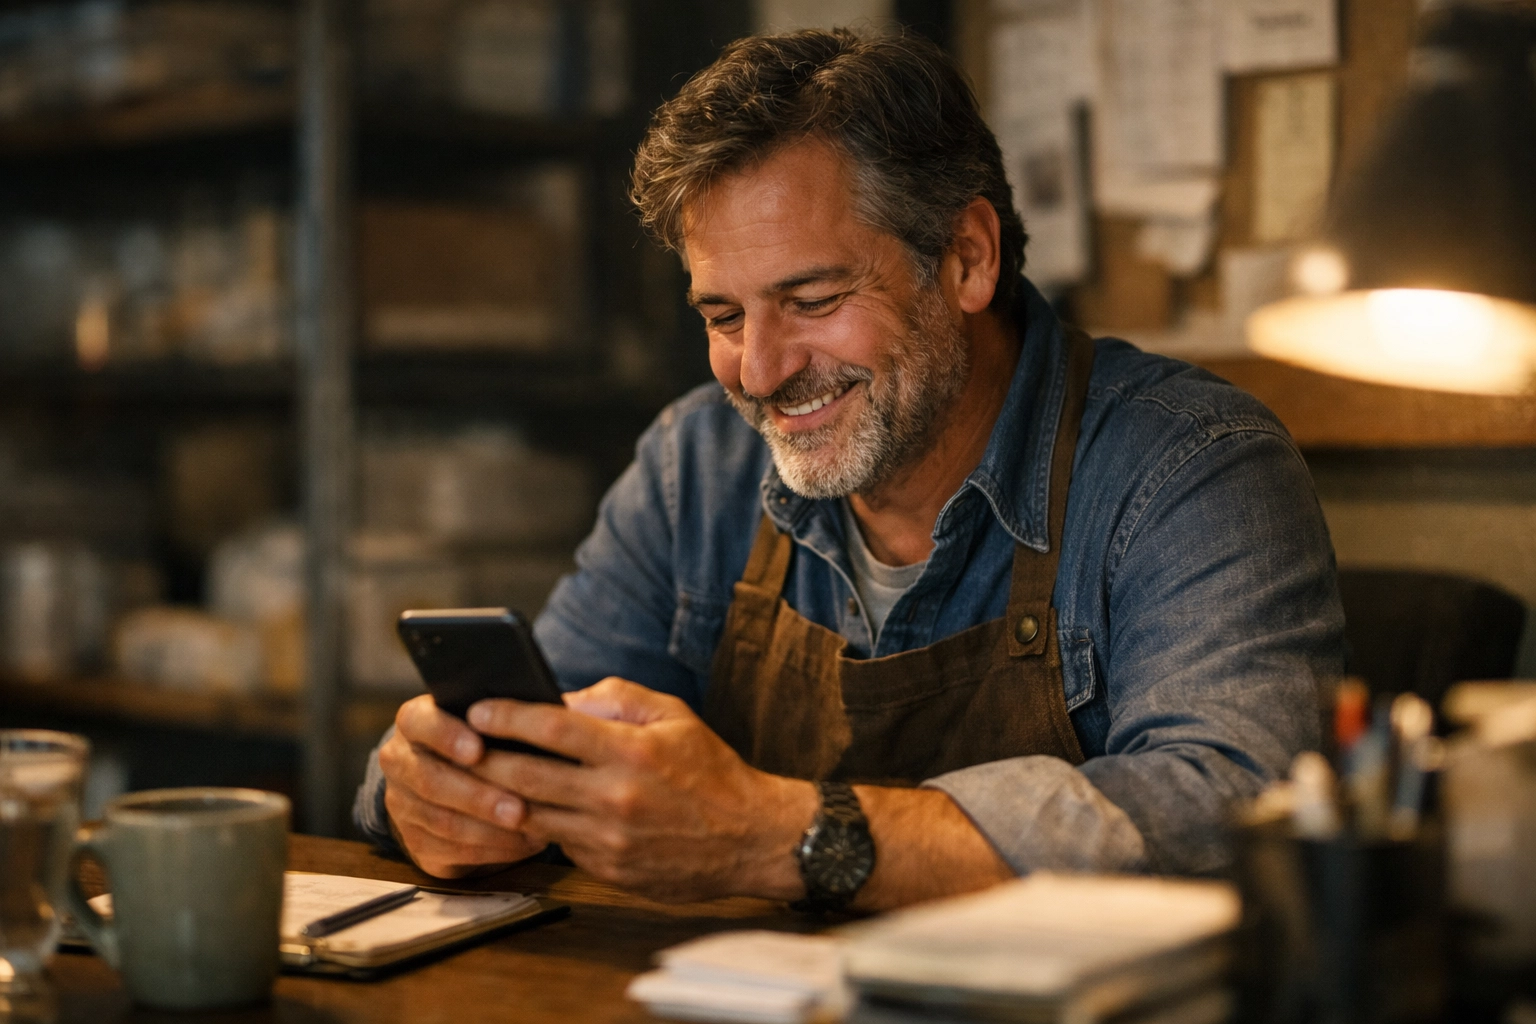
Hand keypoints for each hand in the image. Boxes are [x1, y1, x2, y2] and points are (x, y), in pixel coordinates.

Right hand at [378, 694, 548, 877]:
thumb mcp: (491, 722)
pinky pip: (451, 851)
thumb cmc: (488, 742)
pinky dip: (491, 849)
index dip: (446, 735)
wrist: (457, 784)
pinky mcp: (416, 842)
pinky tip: (522, 844)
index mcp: (415, 722)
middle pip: (430, 780)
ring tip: (529, 827)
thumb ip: (509, 716)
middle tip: (517, 807)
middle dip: (477, 795)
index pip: (419, 722)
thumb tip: (561, 711)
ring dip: (489, 828)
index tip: (478, 748)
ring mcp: (403, 805)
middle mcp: (400, 761)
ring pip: (442, 821)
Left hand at [466, 678, 816, 902]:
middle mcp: (617, 798)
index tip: (477, 707)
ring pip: (532, 817)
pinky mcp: (609, 870)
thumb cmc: (712, 771)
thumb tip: (563, 699)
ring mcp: (610, 840)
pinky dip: (539, 824)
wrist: (751, 839)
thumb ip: (617, 699)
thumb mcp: (675, 716)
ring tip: (476, 777)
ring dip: (499, 797)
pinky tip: (523, 809)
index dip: (508, 715)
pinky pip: (559, 843)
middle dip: (485, 758)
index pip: (553, 728)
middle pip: (527, 776)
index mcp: (633, 752)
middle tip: (458, 744)